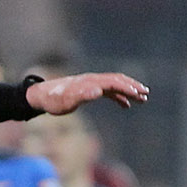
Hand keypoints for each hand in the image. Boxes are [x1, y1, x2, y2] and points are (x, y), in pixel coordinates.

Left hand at [27, 71, 148, 114]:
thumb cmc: (53, 101)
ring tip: (142, 98)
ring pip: (114, 85)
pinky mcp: (88, 90)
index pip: (113, 82)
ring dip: (128, 90)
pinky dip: (118, 97)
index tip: (139, 94)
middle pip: (117, 80)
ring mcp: (91, 84)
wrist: (41, 96)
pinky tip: (126, 105)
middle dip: (132, 86)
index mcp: (90, 81)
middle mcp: (92, 80)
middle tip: (146, 94)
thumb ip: (82, 95)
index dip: (127, 88)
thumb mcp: (67, 101)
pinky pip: (108, 92)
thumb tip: (98, 91)